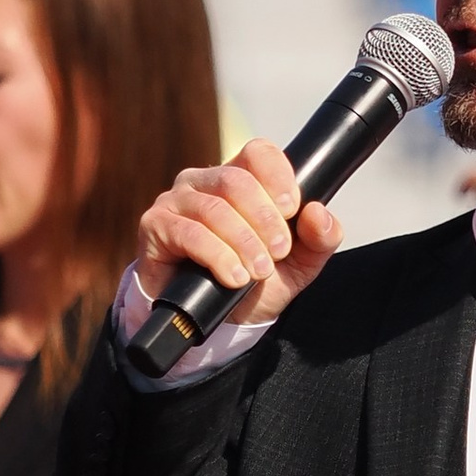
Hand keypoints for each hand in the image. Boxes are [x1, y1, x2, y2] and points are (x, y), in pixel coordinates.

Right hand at [135, 141, 339, 331]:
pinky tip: (233, 276)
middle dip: (264, 219)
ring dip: (243, 242)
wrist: (219, 322)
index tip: (292, 210)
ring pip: (214, 209)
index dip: (278, 177)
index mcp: (240, 178)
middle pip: (237, 181)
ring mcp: (176, 201)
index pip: (259, 153)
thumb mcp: (299, 263)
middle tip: (278, 251)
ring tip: (258, 271)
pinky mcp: (155, 226)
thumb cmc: (254, 282)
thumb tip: (318, 213)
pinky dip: (217, 256)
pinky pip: (188, 233)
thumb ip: (319, 238)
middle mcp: (204, 182)